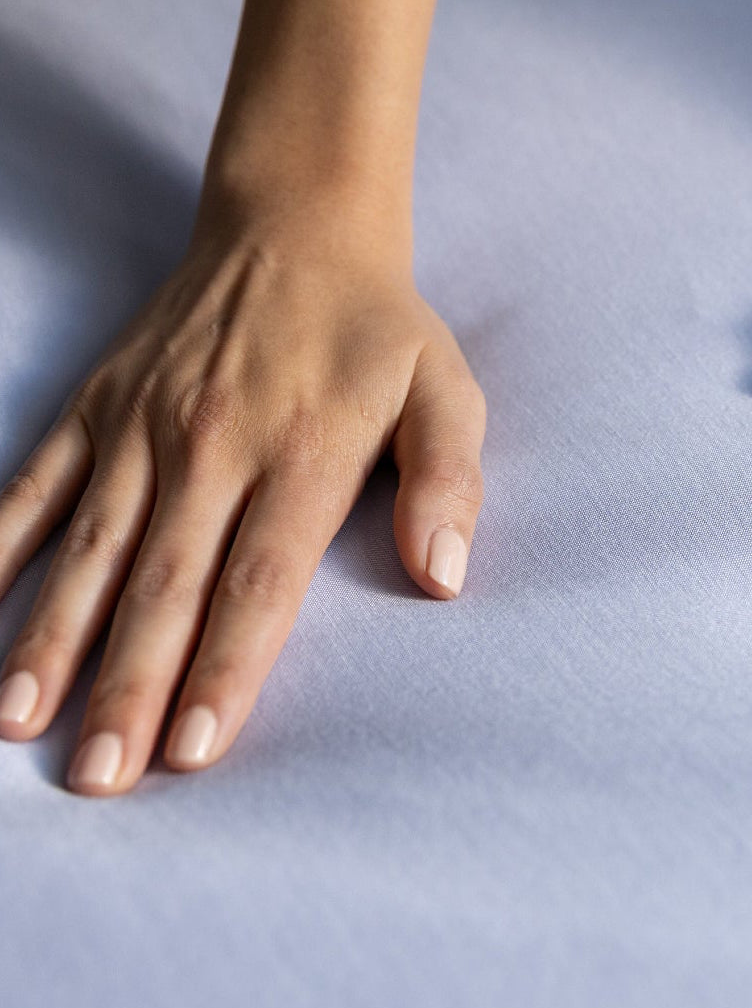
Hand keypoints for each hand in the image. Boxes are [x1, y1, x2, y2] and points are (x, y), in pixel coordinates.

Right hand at [0, 204, 484, 791]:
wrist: (296, 229)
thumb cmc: (379, 330)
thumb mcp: (447, 391)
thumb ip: (451, 480)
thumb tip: (444, 577)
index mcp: (303, 452)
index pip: (259, 582)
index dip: (225, 667)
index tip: (193, 750)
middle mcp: (212, 444)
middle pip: (165, 584)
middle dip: (129, 686)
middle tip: (99, 778)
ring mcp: (143, 425)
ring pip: (91, 548)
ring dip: (51, 638)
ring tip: (17, 725)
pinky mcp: (97, 405)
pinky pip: (37, 484)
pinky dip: (0, 546)